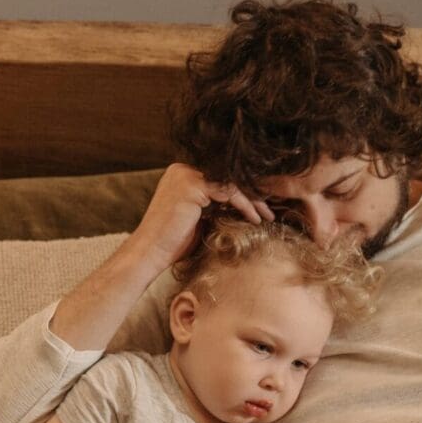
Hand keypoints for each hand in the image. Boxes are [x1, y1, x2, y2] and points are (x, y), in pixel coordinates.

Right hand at [131, 163, 274, 268]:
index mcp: (182, 174)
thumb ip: (215, 206)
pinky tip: (255, 219)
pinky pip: (228, 191)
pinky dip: (244, 205)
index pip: (222, 178)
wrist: (150, 253)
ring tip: (267, 215)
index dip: (244, 192)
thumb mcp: (199, 218)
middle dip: (252, 193)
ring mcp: (185, 175)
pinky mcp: (191, 185)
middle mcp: (182, 169)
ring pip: (232, 183)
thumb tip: (243, 205)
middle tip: (271, 208)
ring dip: (253, 200)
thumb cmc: (172, 242)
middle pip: (228, 177)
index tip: (262, 206)